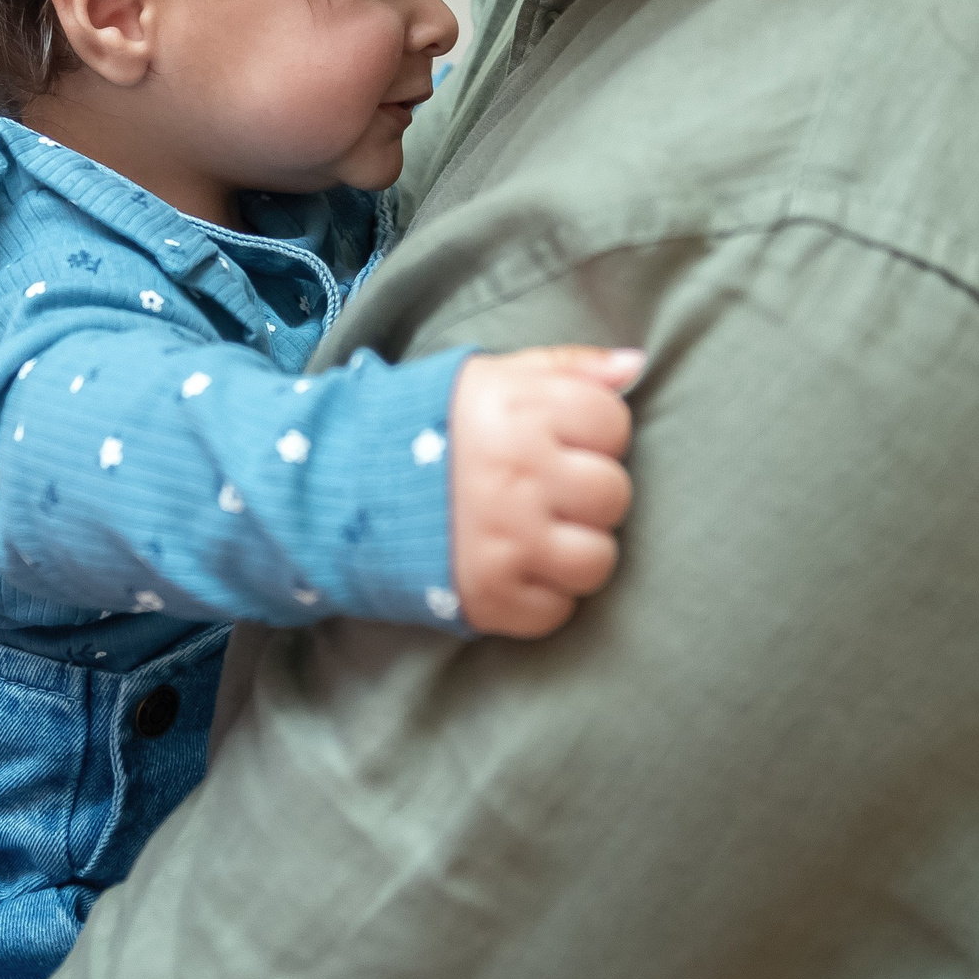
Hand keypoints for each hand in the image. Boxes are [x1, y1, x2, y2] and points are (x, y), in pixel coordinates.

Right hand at [447, 346, 641, 637]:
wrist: (341, 485)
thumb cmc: (434, 424)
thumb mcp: (495, 375)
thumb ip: (570, 366)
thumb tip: (637, 366)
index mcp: (519, 411)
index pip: (613, 424)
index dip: (592, 432)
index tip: (558, 439)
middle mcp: (517, 477)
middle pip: (613, 495)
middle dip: (586, 492)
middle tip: (547, 489)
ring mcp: (505, 542)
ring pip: (597, 561)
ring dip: (574, 550)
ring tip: (538, 532)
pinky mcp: (488, 598)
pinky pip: (557, 612)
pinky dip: (541, 596)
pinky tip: (514, 566)